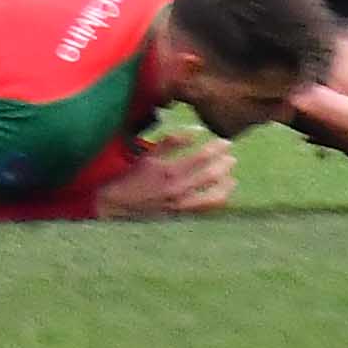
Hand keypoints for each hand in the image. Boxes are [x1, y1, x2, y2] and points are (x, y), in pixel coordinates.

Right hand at [92, 140, 235, 218]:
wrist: (116, 206)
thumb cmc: (130, 177)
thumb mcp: (147, 156)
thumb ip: (171, 142)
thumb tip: (195, 131)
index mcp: (168, 171)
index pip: (201, 157)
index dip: (217, 148)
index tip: (225, 142)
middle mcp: (178, 189)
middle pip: (212, 175)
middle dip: (225, 164)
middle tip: (231, 157)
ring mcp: (182, 205)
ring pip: (215, 196)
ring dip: (226, 184)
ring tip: (231, 177)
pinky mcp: (182, 215)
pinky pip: (207, 210)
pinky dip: (218, 200)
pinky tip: (221, 194)